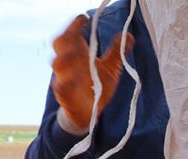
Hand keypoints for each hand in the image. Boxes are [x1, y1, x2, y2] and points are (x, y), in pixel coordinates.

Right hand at [51, 15, 133, 132]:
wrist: (89, 112)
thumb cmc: (96, 87)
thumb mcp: (110, 68)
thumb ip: (117, 52)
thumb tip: (130, 36)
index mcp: (78, 54)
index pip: (70, 34)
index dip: (74, 24)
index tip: (84, 18)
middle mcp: (69, 64)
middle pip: (59, 44)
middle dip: (66, 37)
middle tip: (76, 34)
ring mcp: (65, 79)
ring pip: (58, 65)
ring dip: (65, 60)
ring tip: (76, 57)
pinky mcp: (66, 96)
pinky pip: (60, 88)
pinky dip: (63, 85)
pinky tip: (67, 83)